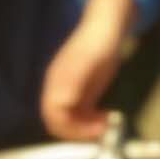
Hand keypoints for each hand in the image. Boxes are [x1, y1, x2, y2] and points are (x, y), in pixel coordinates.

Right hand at [40, 9, 125, 139]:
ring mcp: (70, 92)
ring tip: (107, 123)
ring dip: (86, 128)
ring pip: (70, 121)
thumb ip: (73, 78)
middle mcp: (59, 90)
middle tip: (102, 129)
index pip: (52, 114)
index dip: (70, 127)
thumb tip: (60, 101)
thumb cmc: (98, 41)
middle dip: (78, 131)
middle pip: (58, 122)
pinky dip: (92, 122)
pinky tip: (107, 117)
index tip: (94, 129)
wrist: (106, 27)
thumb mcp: (88, 59)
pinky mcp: (82, 94)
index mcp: (56, 82)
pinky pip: (80, 116)